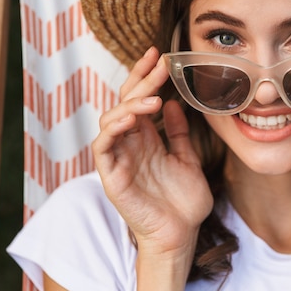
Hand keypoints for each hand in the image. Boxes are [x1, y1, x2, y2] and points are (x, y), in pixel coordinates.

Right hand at [91, 47, 212, 255]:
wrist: (181, 235)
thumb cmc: (183, 202)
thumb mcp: (187, 158)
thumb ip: (177, 132)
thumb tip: (174, 103)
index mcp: (146, 138)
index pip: (140, 99)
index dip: (147, 77)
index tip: (161, 56)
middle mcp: (130, 144)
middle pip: (125, 102)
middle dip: (141, 80)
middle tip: (159, 62)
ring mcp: (118, 158)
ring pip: (111, 120)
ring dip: (129, 104)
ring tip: (152, 98)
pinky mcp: (111, 176)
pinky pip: (103, 147)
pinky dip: (113, 129)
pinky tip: (130, 118)